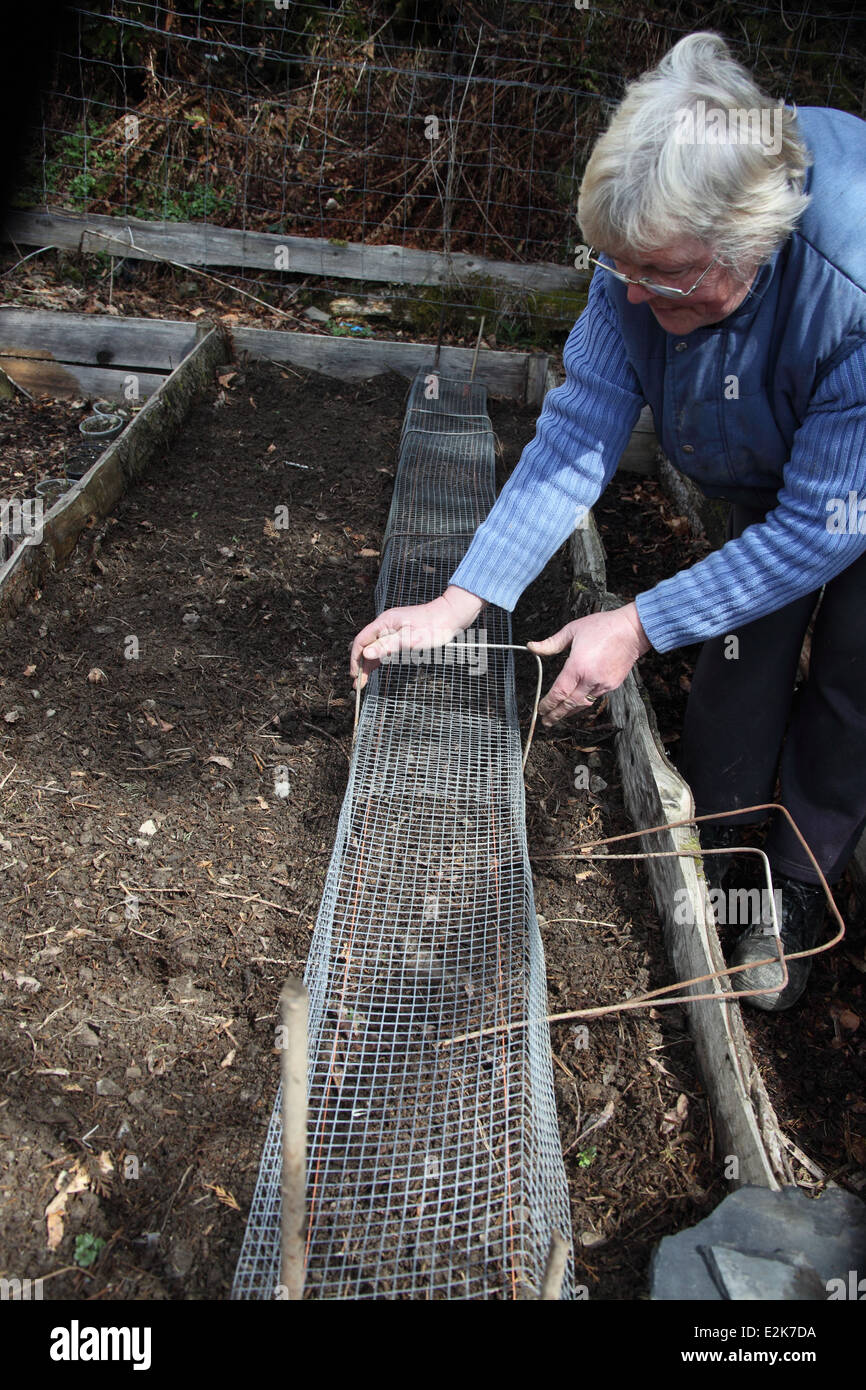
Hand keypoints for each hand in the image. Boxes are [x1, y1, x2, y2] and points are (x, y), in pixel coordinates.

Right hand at [349, 585, 484, 687]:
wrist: (451, 616)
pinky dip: (378, 660)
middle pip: (366, 646)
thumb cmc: (433, 626)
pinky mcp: (400, 635)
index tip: (355, 674)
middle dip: (360, 665)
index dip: (355, 658)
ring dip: (368, 664)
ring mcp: (392, 630)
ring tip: (362, 682)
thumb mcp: (410, 639)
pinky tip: (374, 669)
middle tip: (357, 684)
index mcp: (384, 623)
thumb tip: (367, 653)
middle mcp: (385, 625)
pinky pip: (384, 648)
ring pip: (374, 649)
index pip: (362, 641)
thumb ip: (387, 646)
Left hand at [527, 602, 650, 725]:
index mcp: (578, 666)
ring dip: (570, 711)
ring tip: (559, 715)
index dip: (548, 704)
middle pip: (569, 705)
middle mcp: (590, 679)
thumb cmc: (604, 627)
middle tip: (546, 722)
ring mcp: (603, 683)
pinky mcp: (612, 684)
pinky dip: (584, 702)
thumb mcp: (572, 630)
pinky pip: (594, 697)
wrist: (633, 630)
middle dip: (556, 715)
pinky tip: (577, 702)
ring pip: (582, 704)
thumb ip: (551, 643)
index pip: (558, 693)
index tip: (540, 710)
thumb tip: (532, 647)